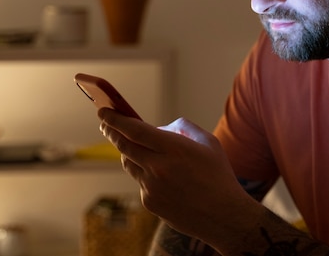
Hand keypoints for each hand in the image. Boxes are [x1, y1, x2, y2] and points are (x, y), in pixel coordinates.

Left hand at [98, 108, 259, 241]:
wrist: (224, 216)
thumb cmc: (219, 176)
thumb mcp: (208, 143)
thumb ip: (183, 128)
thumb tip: (161, 128)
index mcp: (174, 148)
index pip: (134, 130)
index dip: (115, 119)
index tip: (104, 111)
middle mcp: (158, 167)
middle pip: (124, 145)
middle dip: (112, 132)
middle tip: (106, 124)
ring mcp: (151, 187)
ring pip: (129, 163)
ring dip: (129, 152)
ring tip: (136, 147)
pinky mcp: (150, 202)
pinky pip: (141, 182)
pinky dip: (145, 174)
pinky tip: (161, 177)